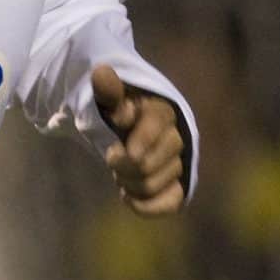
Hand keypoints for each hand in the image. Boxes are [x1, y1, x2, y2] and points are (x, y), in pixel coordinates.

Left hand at [92, 65, 185, 215]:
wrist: (124, 128)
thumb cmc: (115, 109)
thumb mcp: (108, 96)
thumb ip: (107, 90)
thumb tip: (101, 73)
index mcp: (161, 109)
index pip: (155, 126)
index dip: (137, 142)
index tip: (112, 153)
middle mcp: (176, 135)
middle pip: (150, 161)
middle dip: (124, 165)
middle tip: (110, 157)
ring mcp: (178, 161)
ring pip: (154, 183)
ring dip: (129, 182)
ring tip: (119, 173)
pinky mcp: (177, 185)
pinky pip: (172, 202)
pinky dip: (149, 206)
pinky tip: (128, 199)